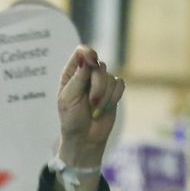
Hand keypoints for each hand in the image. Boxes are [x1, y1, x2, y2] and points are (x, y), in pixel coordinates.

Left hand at [57, 47, 125, 167]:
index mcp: (71, 73)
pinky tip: (105, 108)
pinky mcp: (113, 90)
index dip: (88, 53)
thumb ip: (78, 77)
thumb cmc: (71, 119)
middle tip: (91, 103)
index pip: (81, 52)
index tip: (92, 61)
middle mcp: (87, 74)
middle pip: (99, 66)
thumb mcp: (69, 98)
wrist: (85, 138)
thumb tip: (85, 57)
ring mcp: (101, 82)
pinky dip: (113, 98)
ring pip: (110, 77)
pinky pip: (120, 84)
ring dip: (104, 97)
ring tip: (95, 110)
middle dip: (97, 86)